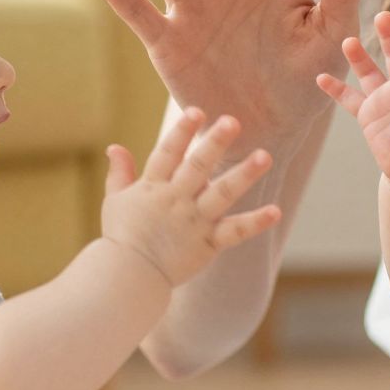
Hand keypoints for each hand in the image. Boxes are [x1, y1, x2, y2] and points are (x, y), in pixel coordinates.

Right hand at [101, 109, 281, 286]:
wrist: (127, 277)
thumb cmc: (122, 237)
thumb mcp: (115, 201)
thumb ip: (119, 173)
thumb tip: (114, 147)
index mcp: (154, 187)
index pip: (168, 153)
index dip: (182, 132)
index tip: (197, 111)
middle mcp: (176, 200)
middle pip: (197, 167)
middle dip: (214, 144)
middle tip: (233, 121)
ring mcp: (194, 221)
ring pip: (222, 194)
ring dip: (243, 174)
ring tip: (265, 156)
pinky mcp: (208, 244)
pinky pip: (234, 232)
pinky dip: (255, 223)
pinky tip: (276, 211)